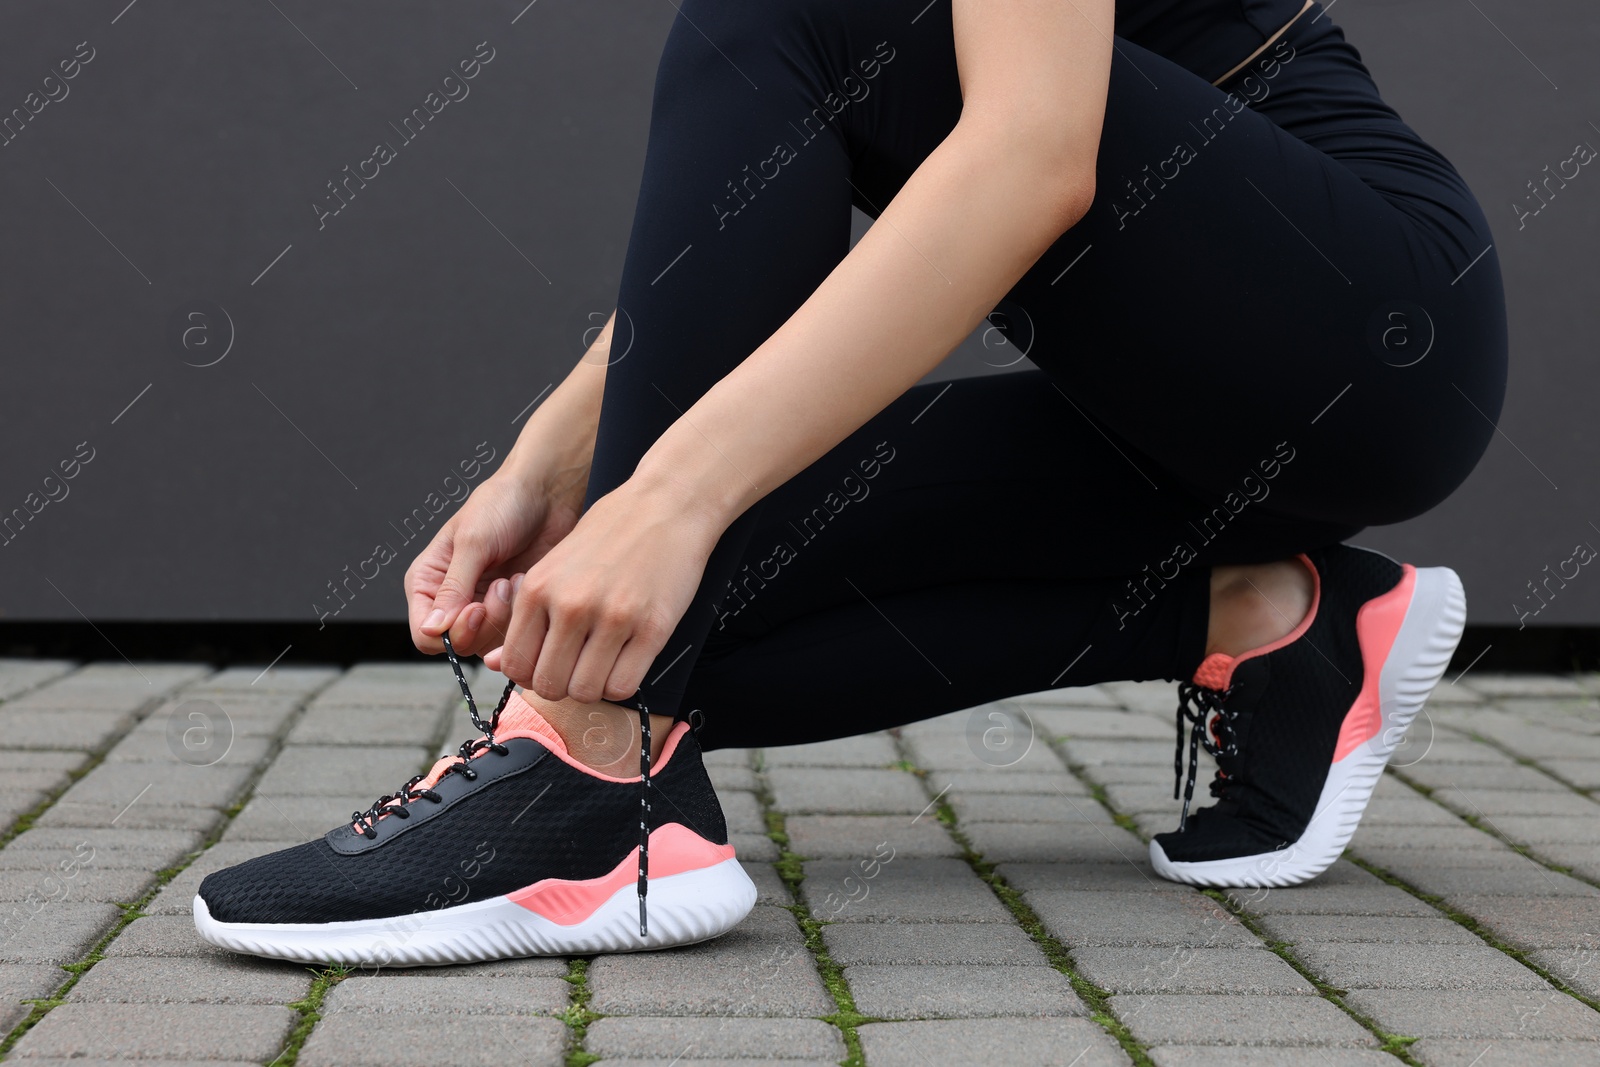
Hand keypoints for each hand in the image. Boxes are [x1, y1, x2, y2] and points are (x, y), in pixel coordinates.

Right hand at [405, 470, 584, 655]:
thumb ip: (453, 588)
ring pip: (488, 642)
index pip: (425, 634)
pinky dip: (522, 612)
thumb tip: (432, 629)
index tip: (475, 608)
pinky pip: (513, 633)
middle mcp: (451, 599)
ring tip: (512, 579)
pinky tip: (523, 582)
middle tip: (500, 585)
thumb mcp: (473, 542)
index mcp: (428, 582)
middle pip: (459, 643)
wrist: (544, 494)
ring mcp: (482, 606)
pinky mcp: (510, 608)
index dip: (450, 632)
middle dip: (485, 620)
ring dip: (506, 614)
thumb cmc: (502, 505)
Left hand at [482, 480, 721, 704]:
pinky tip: (627, 662)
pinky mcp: (651, 628)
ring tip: (604, 664)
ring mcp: (612, 618)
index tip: (549, 666)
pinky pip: (624, 685)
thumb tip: (498, 663)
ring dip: (593, 687)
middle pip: (548, 684)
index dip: (531, 675)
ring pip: (585, 691)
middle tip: (578, 668)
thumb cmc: (611, 532)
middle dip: (562, 686)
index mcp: (538, 588)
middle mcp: (570, 605)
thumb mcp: (555, 564)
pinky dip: (622, 684)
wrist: (666, 504)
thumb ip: (529, 613)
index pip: (516, 664)